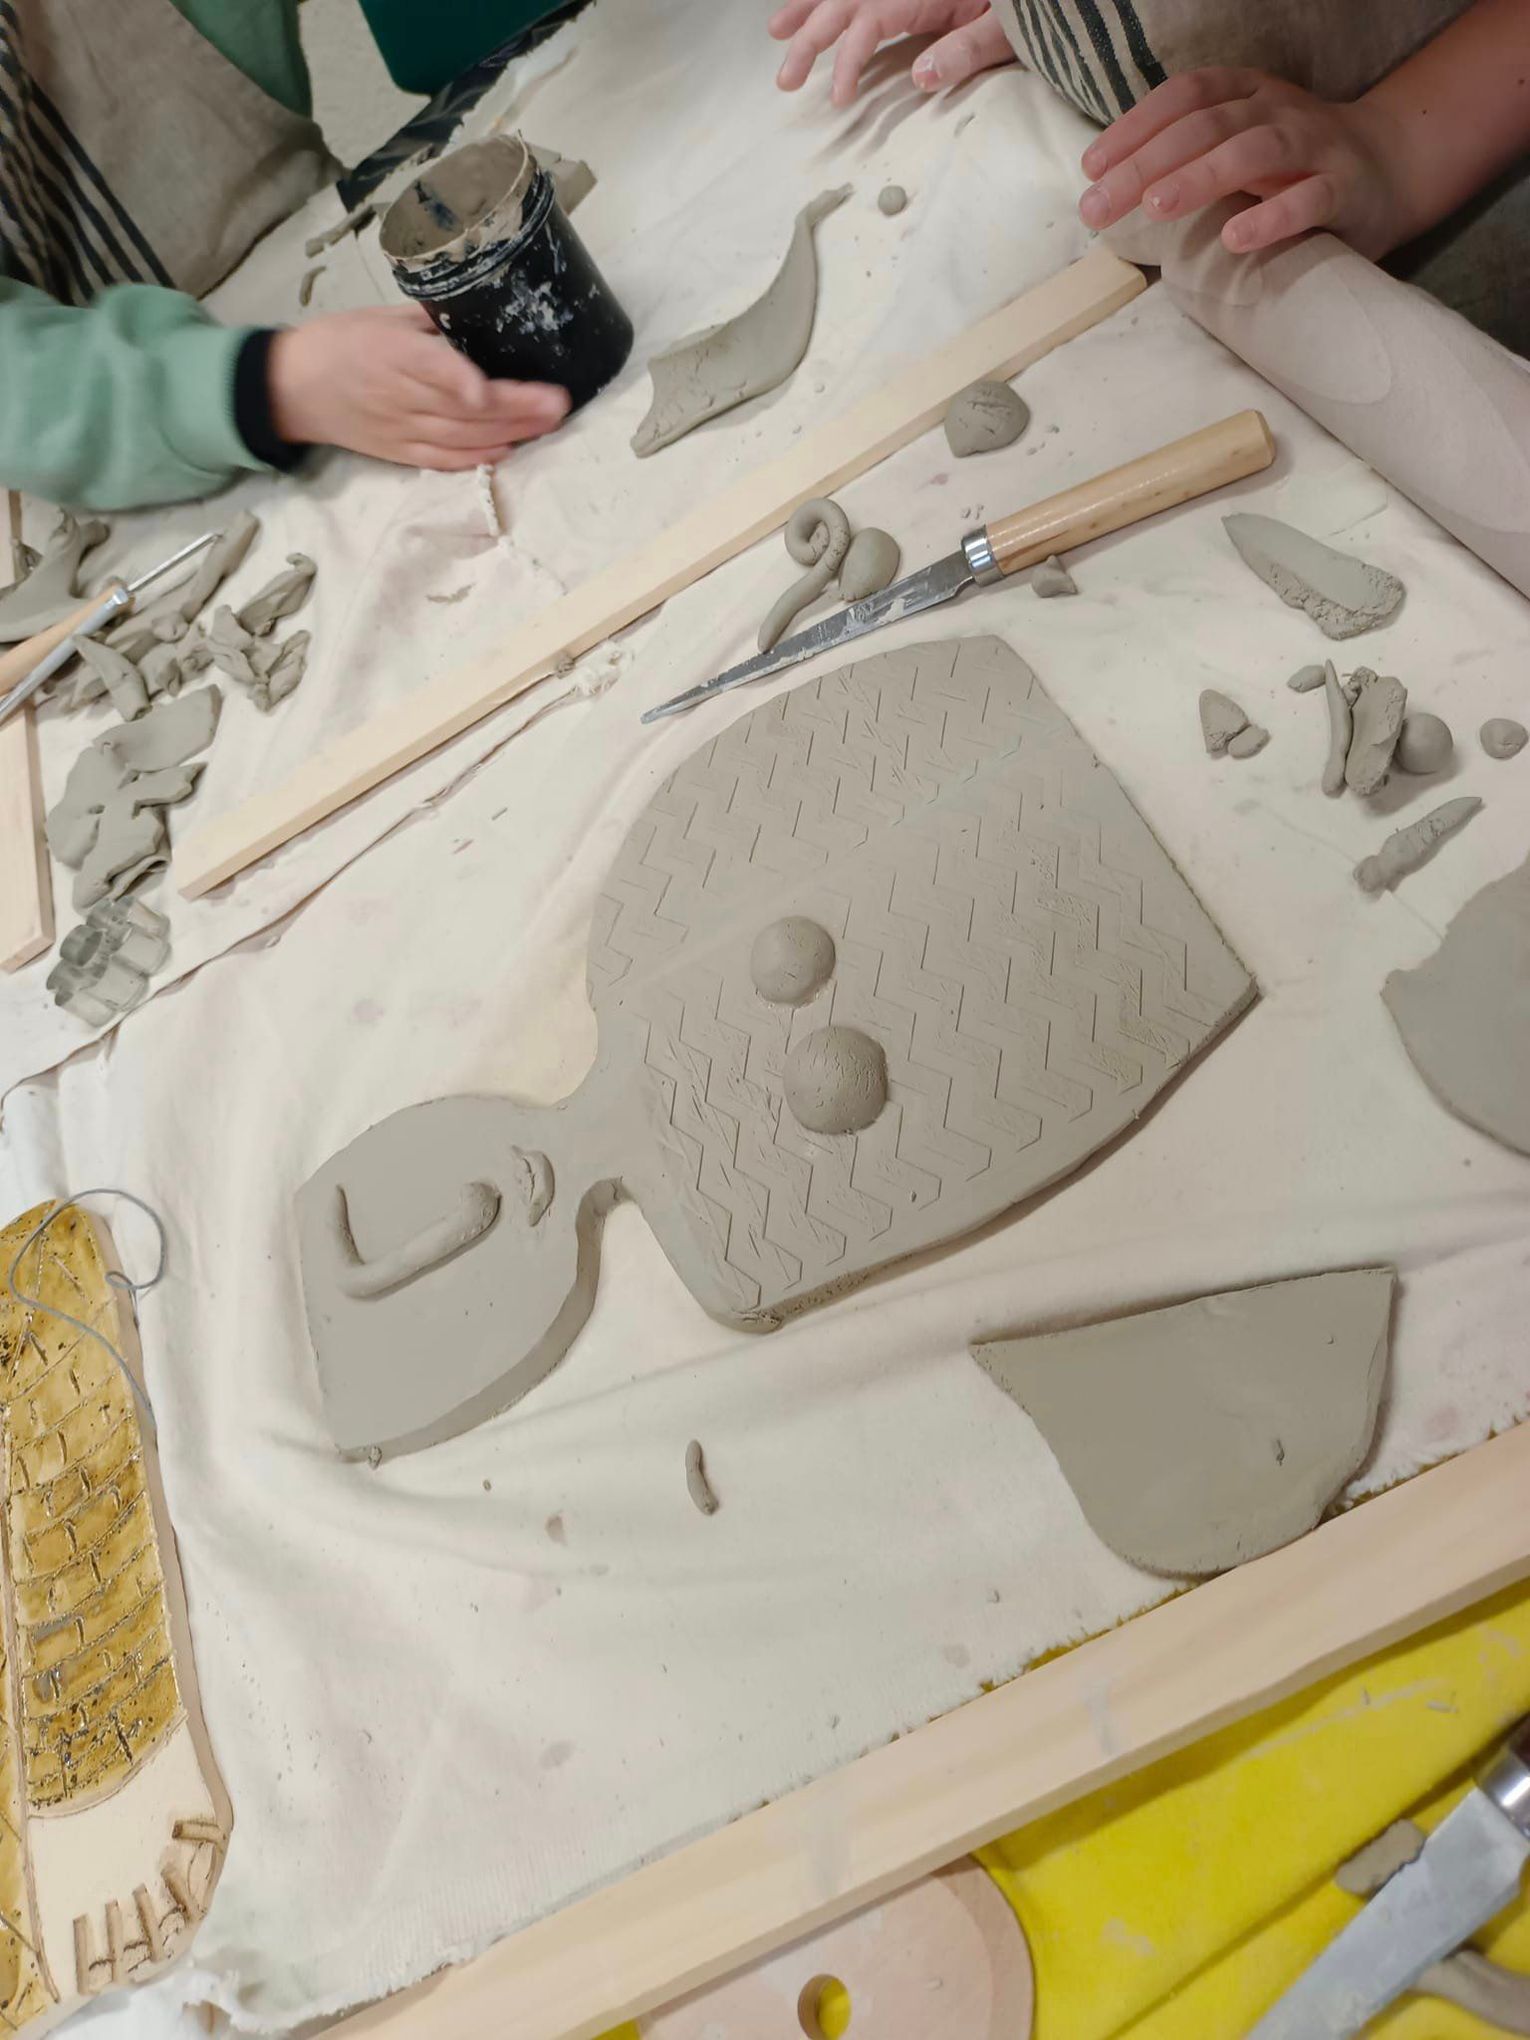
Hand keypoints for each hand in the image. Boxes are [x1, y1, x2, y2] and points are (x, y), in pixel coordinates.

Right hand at [267, 305, 570, 470]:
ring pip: (463, 436)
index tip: (491, 389)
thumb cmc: (343, 342)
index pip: (434, 369)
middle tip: (558, 403)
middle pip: (464, 408)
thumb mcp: (383, 317)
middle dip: (515, 408)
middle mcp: (400, 396)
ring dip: (510, 432)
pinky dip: (479, 457)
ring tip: (550, 423)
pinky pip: (446, 459)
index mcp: (392, 353)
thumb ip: (431, 322)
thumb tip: (482, 318)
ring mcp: (402, 430)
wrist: (294, 387)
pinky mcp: (402, 453)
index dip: (463, 383)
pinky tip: (511, 449)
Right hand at [769, 0, 1013, 106]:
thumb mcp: (1007, 31)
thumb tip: (919, 76)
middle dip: (809, 37)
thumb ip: (963, 52)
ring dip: (809, 8)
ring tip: (776, 32)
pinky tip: (808, 6)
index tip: (838, 97)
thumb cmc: (1035, 9)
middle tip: (784, 80)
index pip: (870, 21)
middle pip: (846, 1)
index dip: (847, 58)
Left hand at [1077, 69, 1406, 259]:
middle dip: (1146, 164)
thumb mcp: (1238, 144)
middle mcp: (1276, 112)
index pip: (1183, 97)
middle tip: (1098, 206)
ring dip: (1200, 177)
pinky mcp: (1345, 190)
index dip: (1135, 127)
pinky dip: (1272, 217)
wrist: (1391, 168)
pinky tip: (1235, 238)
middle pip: (1205, 127)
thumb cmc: (1294, 166)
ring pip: (1254, 151)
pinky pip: (1310, 199)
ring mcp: (1314, 147)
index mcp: (1246, 95)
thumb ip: (1187, 155)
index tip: (1091, 168)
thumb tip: (1111, 184)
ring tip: (1154, 207)